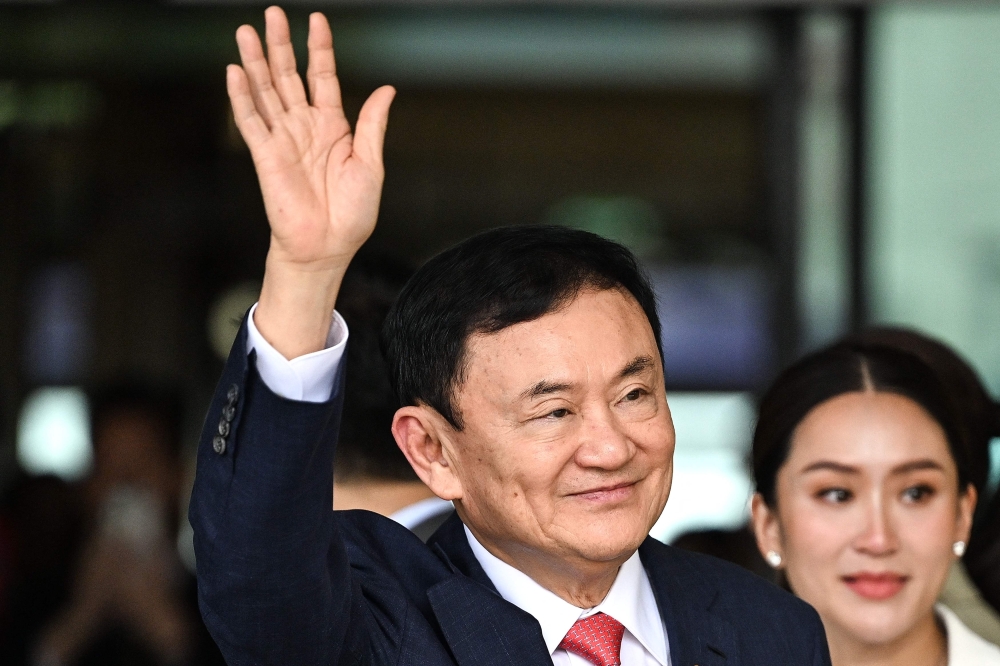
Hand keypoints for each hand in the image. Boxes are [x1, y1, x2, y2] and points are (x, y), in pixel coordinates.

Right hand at [228, 6, 394, 356]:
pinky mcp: (265, 156)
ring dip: (255, 62)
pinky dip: (242, 96)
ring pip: (265, 91)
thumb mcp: (371, 164)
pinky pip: (251, 121)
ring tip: (247, 31)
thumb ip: (372, 124)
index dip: (319, 49)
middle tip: (273, 14)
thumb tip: (386, 89)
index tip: (316, 21)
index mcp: (333, 128)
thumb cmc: (351, 215)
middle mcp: (305, 128)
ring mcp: (283, 140)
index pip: (322, 77)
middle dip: (280, 45)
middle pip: (288, 76)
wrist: (327, 247)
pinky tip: (235, 71)